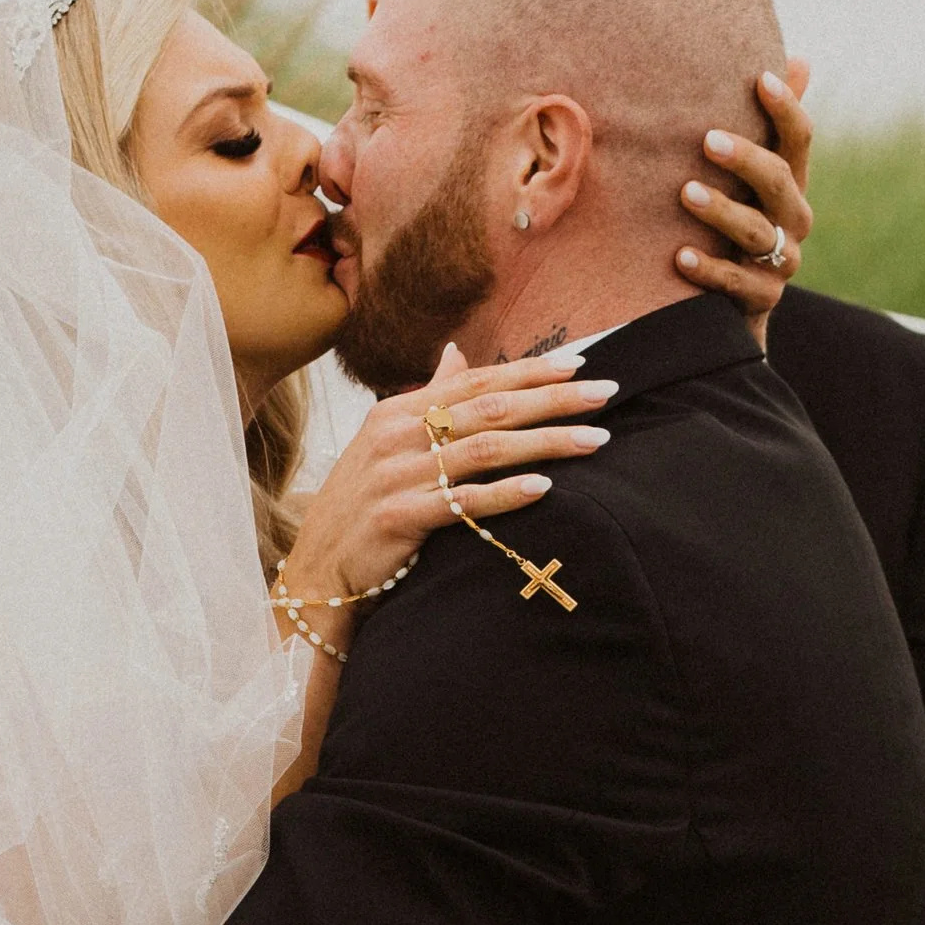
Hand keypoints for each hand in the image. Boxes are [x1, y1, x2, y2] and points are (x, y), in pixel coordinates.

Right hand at [280, 342, 615, 610]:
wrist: (317, 570)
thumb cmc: (362, 503)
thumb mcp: (387, 440)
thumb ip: (427, 397)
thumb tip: (457, 353)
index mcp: (398, 411)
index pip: (476, 381)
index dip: (530, 371)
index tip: (581, 365)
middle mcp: (398, 436)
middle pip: (490, 408)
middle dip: (554, 399)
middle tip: (606, 394)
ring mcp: (397, 476)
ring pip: (485, 450)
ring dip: (546, 442)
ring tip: (595, 440)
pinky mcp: (398, 518)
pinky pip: (462, 502)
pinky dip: (505, 493)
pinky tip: (544, 487)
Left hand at [674, 60, 814, 344]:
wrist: (733, 303)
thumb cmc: (736, 220)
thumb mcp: (748, 175)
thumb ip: (766, 125)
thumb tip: (799, 59)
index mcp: (790, 182)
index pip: (800, 139)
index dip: (786, 108)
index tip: (760, 79)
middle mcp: (793, 218)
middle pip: (779, 181)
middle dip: (746, 158)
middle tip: (707, 139)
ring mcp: (780, 261)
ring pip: (756, 232)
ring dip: (722, 211)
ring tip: (686, 193)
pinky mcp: (761, 298)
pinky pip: (736, 283)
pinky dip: (710, 269)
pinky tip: (680, 257)